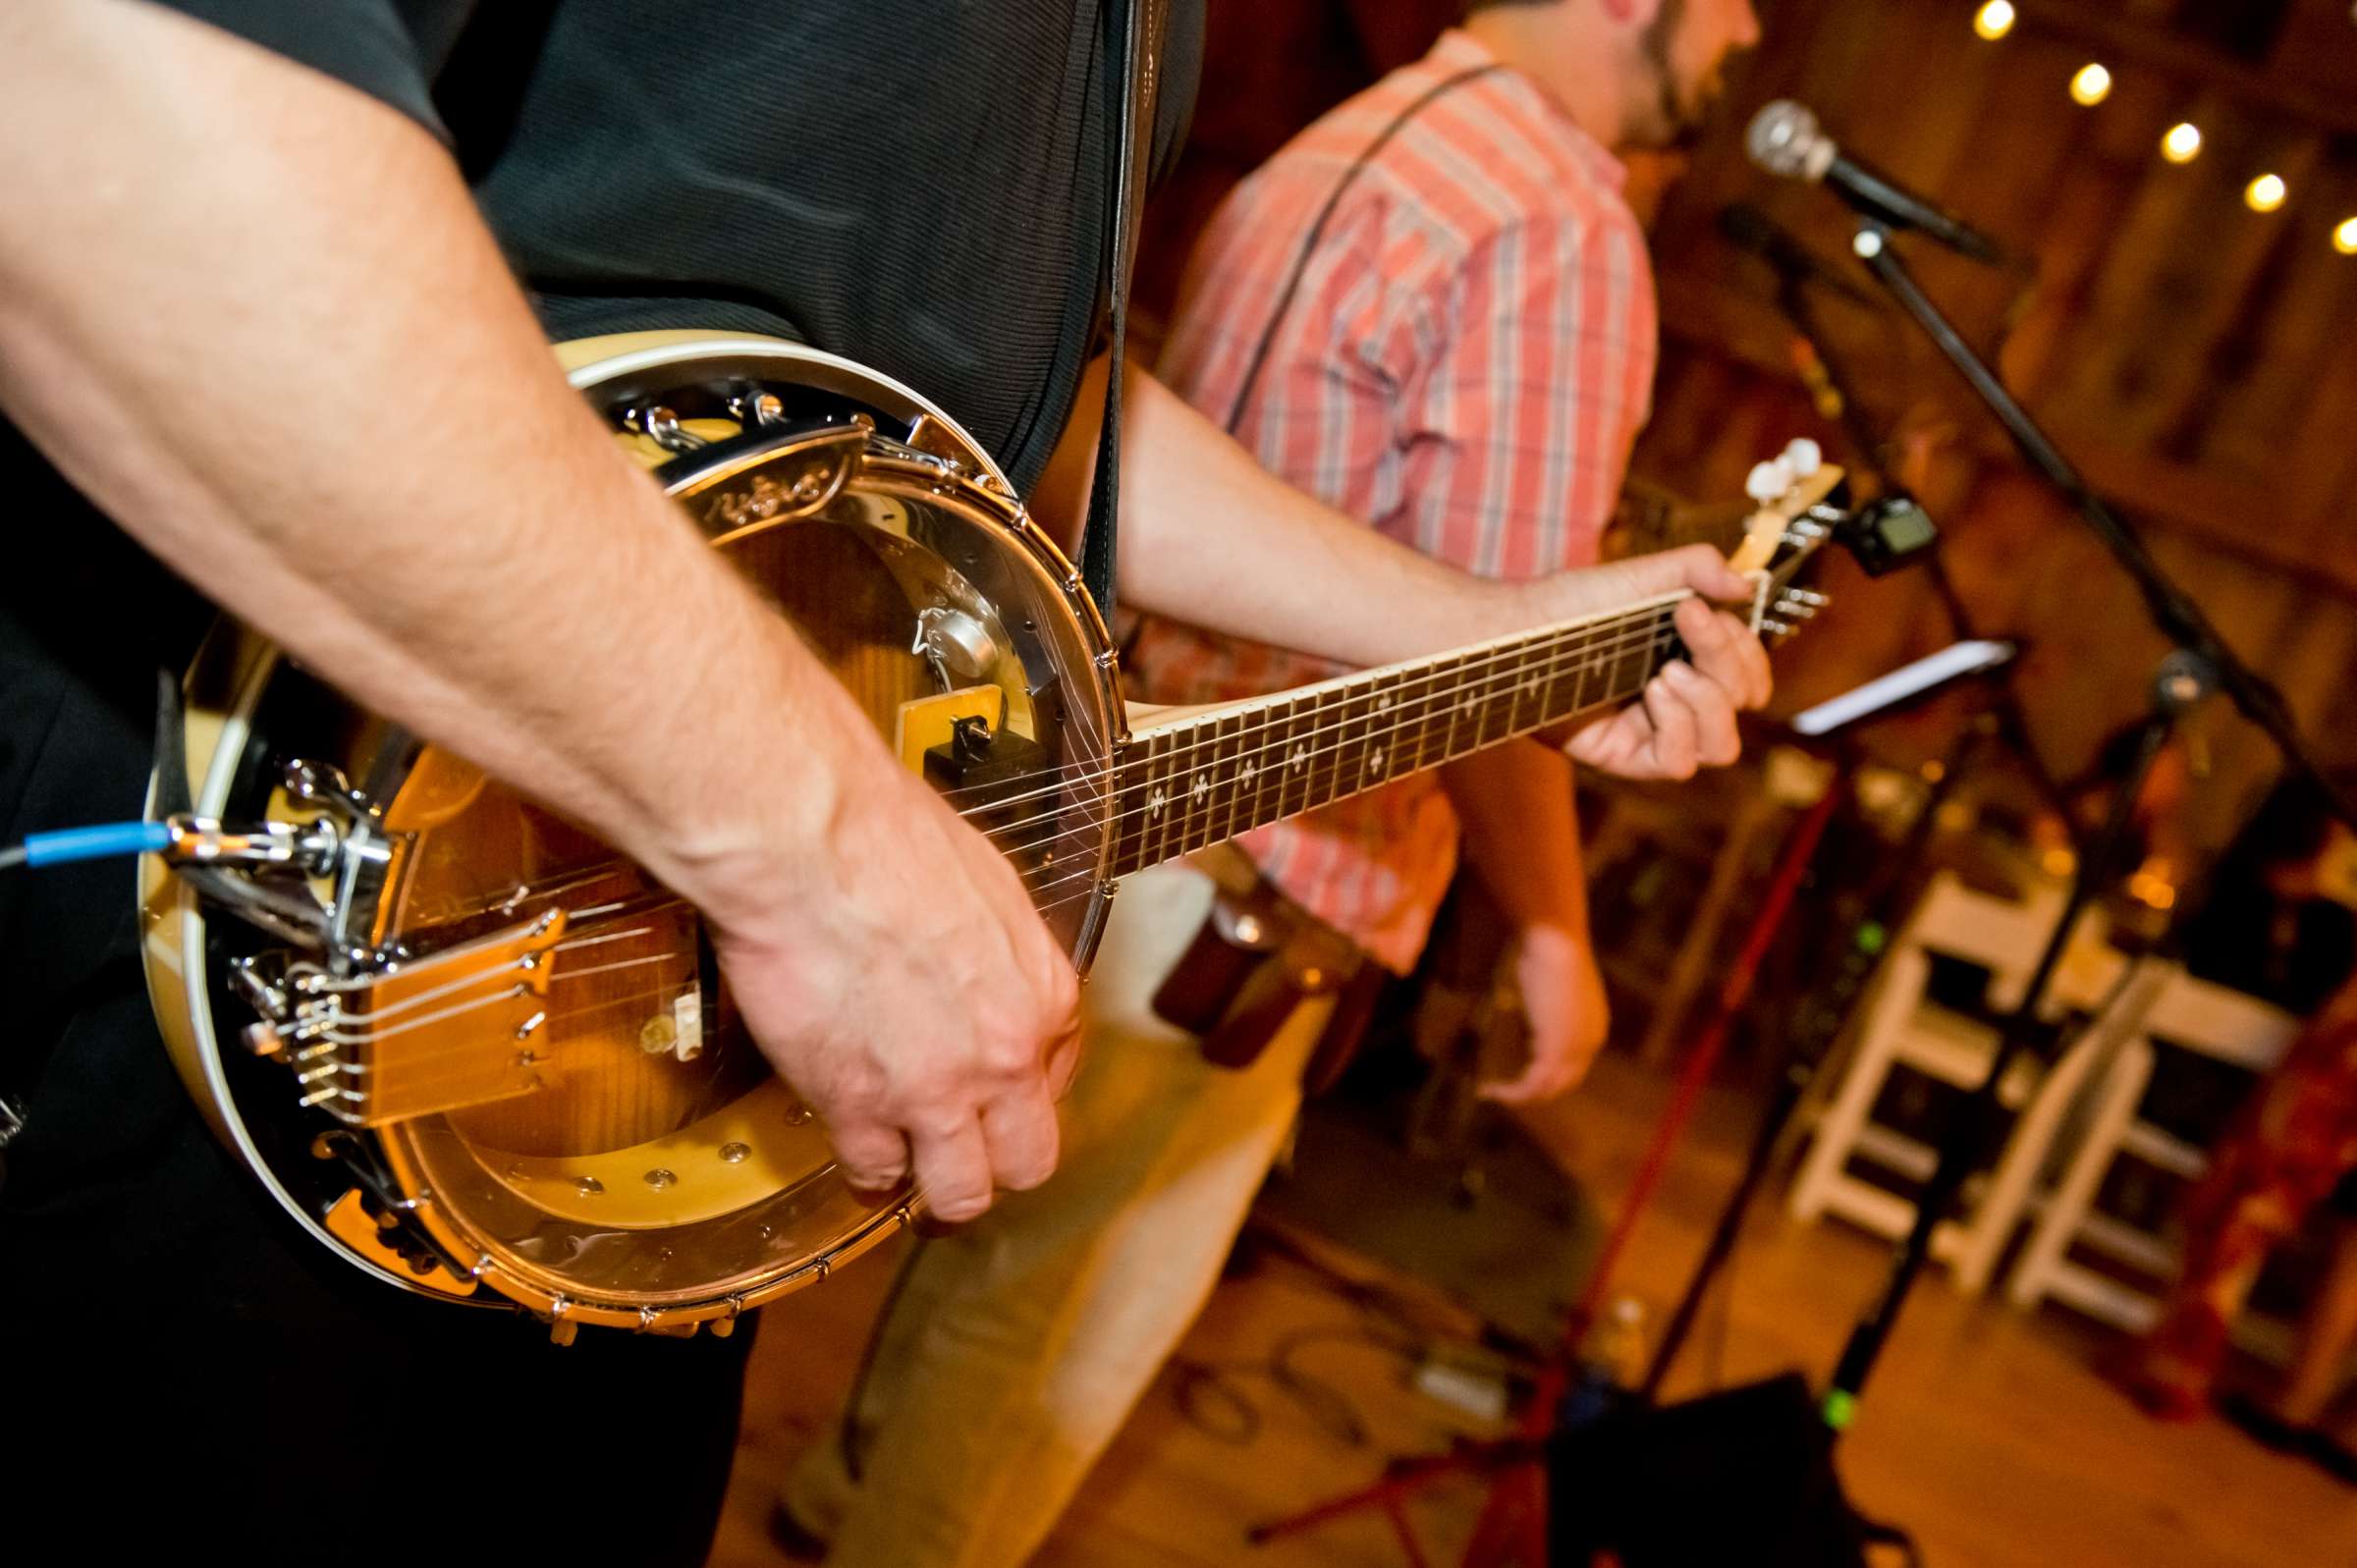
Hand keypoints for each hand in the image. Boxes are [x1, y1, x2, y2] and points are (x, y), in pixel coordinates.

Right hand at [697, 755, 1080, 1223]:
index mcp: (1043, 991)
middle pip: (1029, 1159)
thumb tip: (974, 963)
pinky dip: (864, 1169)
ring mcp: (935, 1090)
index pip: (1058, 1077)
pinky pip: (874, 1173)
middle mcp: (1005, 1053)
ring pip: (961, 1195)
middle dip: (997, 1160)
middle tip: (965, 1151)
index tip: (993, 1090)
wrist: (809, 841)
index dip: (1020, 1089)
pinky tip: (853, 1147)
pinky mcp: (860, 1106)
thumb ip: (993, 948)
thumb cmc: (883, 837)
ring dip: (937, 1188)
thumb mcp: (981, 884)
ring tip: (912, 1171)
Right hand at [1484, 924, 1608, 1104]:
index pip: (1571, 1064)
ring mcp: (1575, 1048)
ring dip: (1517, 1096)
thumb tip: (1512, 1008)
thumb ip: (1536, 1005)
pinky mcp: (1555, 1051)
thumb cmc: (1546, 949)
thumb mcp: (1543, 984)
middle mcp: (1590, 1041)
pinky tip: (1489, 1089)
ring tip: (1490, 1093)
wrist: (1554, 939)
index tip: (1512, 1075)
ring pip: (1547, 1088)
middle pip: (1562, 1082)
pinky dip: (1511, 1092)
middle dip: (1531, 1091)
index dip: (1543, 1074)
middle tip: (1499, 1092)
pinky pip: (1532, 1084)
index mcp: (1592, 1027)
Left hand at [1543, 547, 1770, 780]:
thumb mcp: (1640, 575)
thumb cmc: (1571, 604)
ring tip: (1667, 671)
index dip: (1743, 648)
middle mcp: (1679, 700)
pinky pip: (1679, 763)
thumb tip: (1745, 585)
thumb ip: (1696, 569)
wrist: (1516, 629)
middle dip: (1726, 664)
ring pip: (1722, 745)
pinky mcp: (1625, 756)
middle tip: (1687, 624)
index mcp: (1690, 661)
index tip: (1698, 609)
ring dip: (1708, 702)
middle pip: (1742, 705)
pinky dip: (1678, 728)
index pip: (1749, 674)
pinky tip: (1652, 694)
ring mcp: (1653, 731)